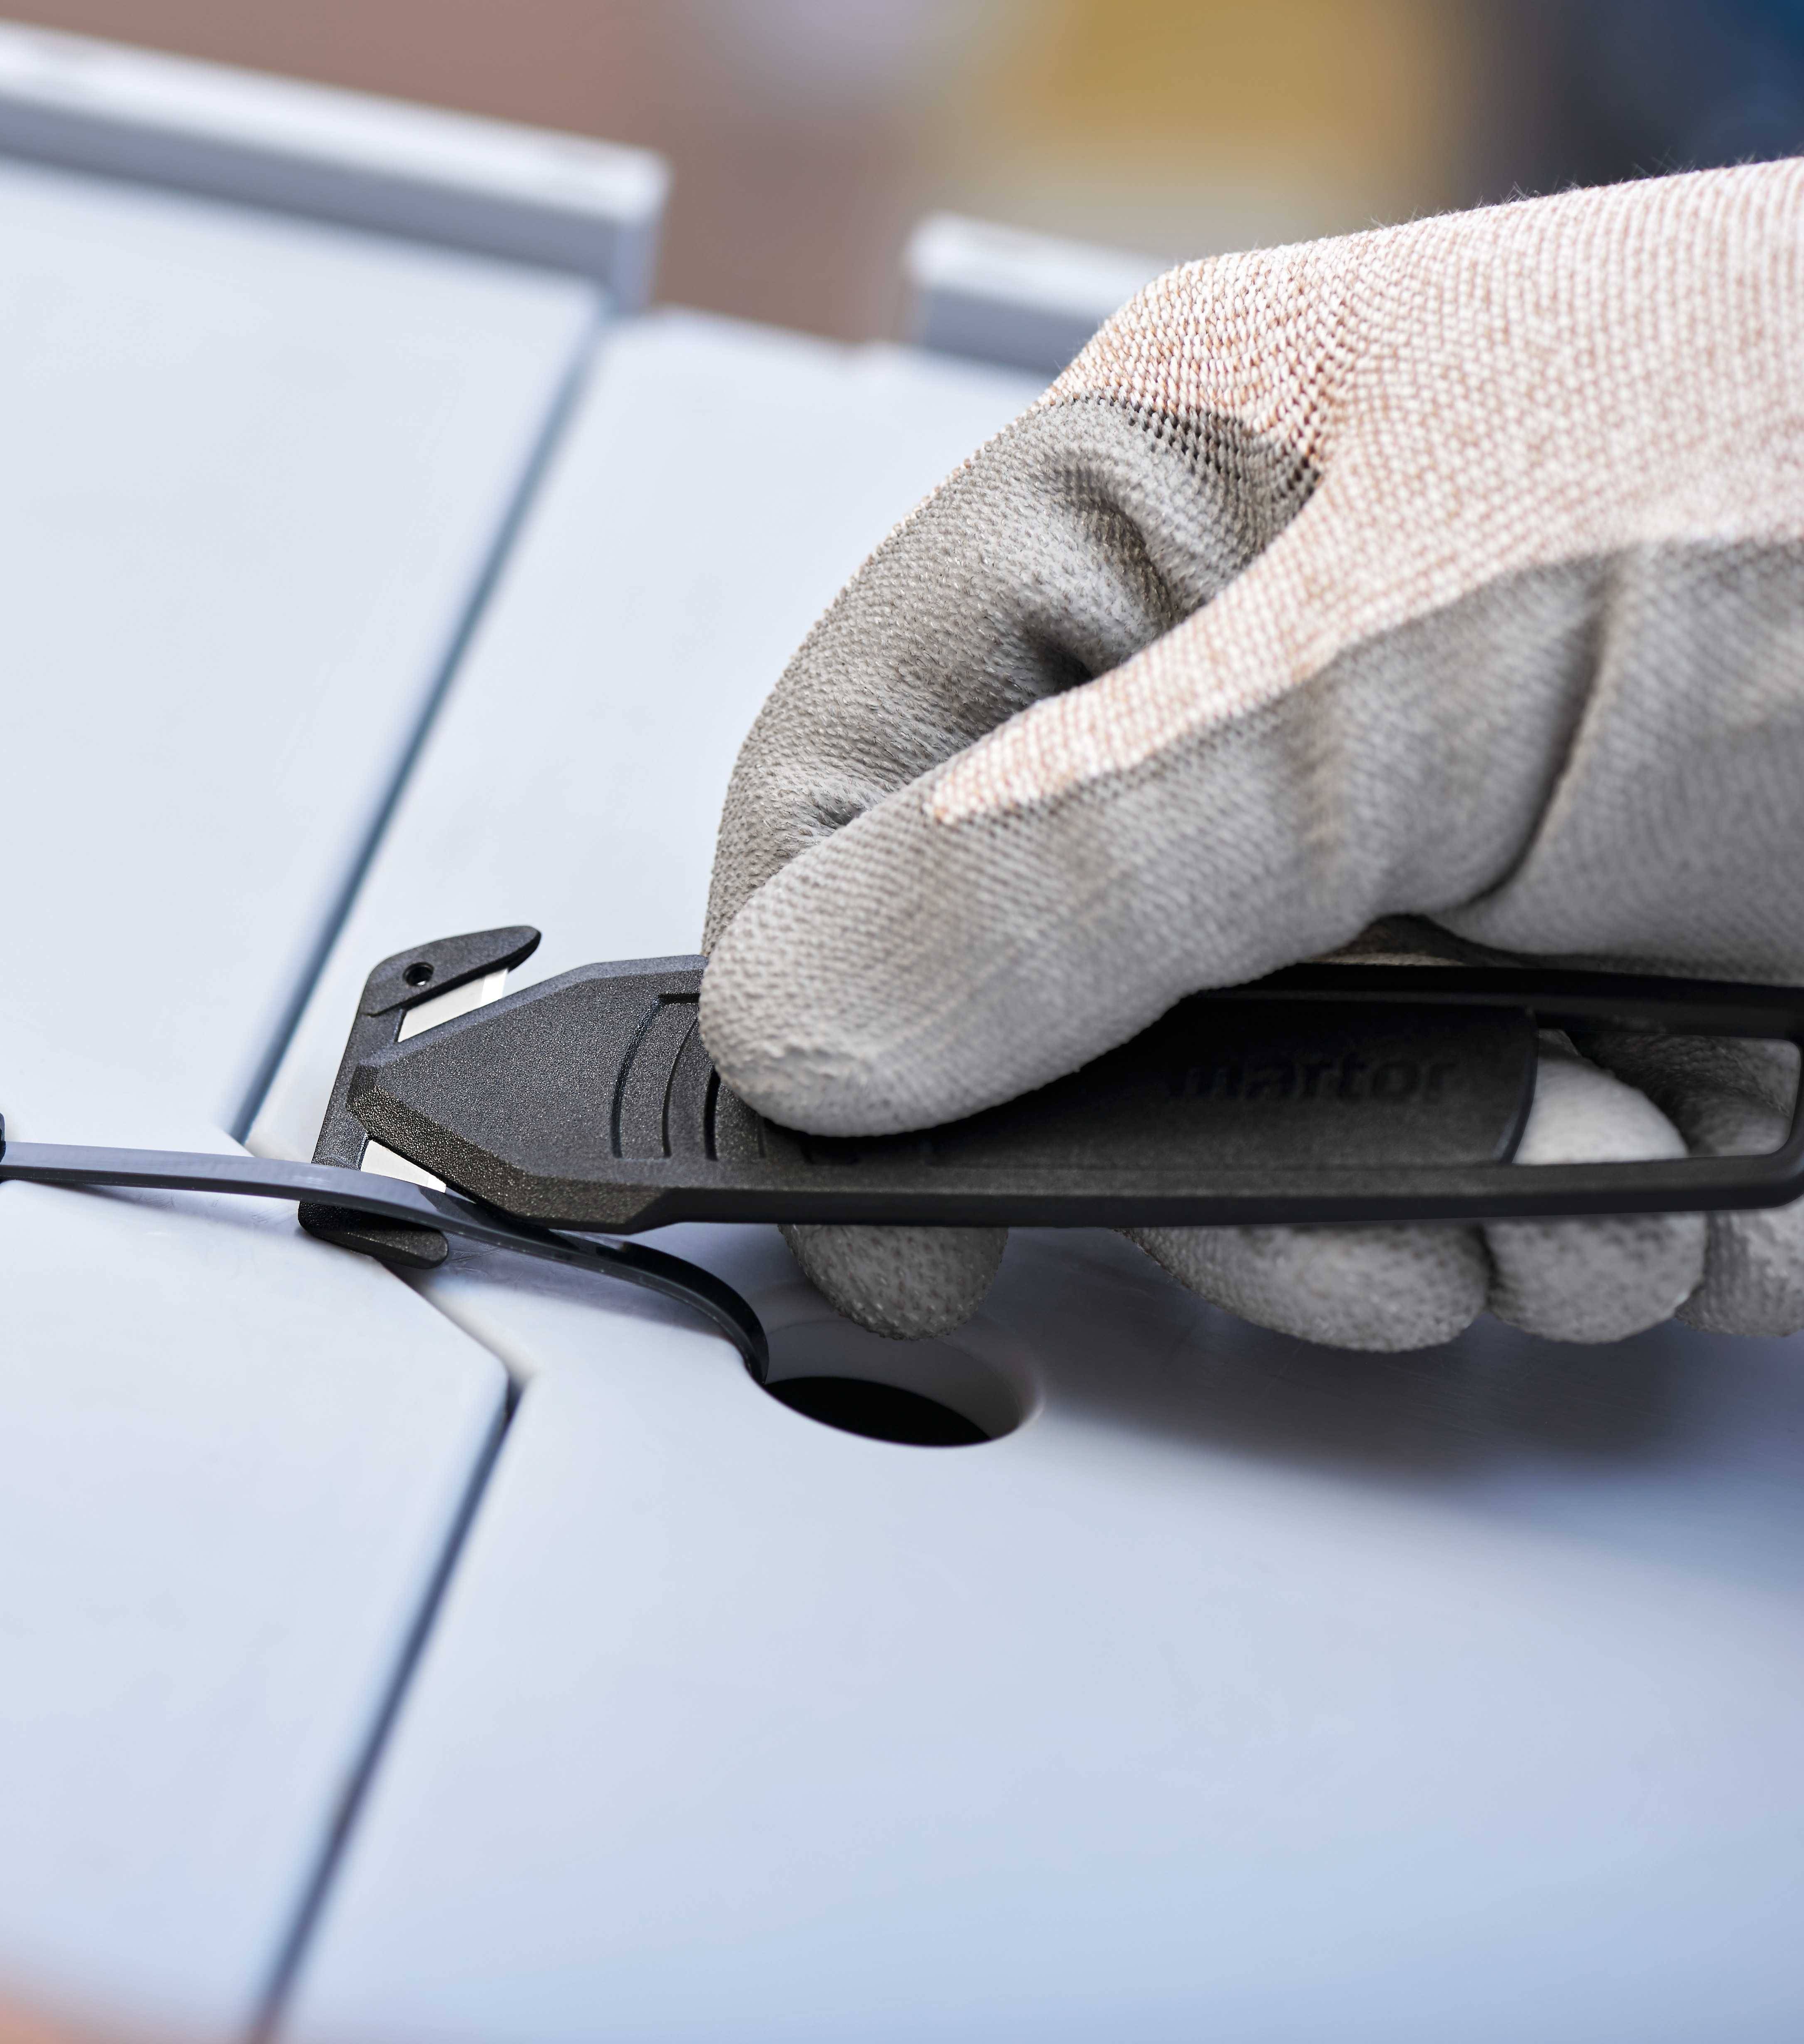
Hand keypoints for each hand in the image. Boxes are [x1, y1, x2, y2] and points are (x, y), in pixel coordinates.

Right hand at [700, 163, 1803, 1350]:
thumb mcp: (1422, 664)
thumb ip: (1073, 858)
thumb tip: (803, 1028)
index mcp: (1163, 527)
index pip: (848, 791)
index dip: (826, 1008)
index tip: (873, 1214)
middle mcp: (1266, 707)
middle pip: (1052, 1027)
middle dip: (1229, 1168)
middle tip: (1380, 1197)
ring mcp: (1421, 871)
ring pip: (1267, 1158)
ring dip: (1444, 1219)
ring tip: (1619, 1147)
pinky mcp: (1570, 1005)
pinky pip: (1466, 1204)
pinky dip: (1591, 1232)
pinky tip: (1706, 1153)